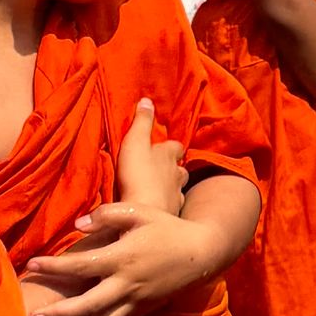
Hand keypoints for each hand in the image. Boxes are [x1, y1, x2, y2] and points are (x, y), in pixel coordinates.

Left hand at [23, 202, 207, 315]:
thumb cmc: (166, 229)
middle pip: (87, 305)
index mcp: (123, 257)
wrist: (201, 255)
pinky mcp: (141, 312)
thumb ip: (107, 215)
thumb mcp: (140, 212)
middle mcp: (126, 284)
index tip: (31, 265)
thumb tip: (77, 225)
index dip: (55, 266)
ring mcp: (134, 302)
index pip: (81, 265)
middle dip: (58, 314)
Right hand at [112, 96, 185, 214]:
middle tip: (161, 168)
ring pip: (178, 188)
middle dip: (173, 168)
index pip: (176, 146)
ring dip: (171, 187)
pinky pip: (171, 207)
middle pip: (180, 169)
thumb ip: (142, 122)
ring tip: (159, 188)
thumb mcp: (135, 142)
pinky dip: (166, 205)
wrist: (145, 213)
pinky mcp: (172, 215)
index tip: (165, 146)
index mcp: (170, 155)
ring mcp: (176, 196)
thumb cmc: (138, 175)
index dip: (171, 146)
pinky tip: (158, 208)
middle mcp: (178, 175)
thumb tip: (147, 100)